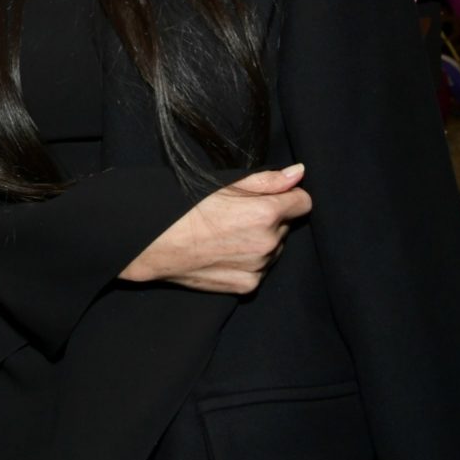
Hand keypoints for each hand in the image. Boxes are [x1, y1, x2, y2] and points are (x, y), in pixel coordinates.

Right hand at [119, 163, 311, 293]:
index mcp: (265, 213)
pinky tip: (224, 253)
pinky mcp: (247, 285)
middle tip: (236, 216)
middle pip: (285, 226)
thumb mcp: (224, 184)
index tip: (270, 197)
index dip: (287, 197)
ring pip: (273, 248)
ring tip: (226, 235)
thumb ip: (268, 180)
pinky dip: (248, 262)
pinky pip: (260, 270)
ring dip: (259, 241)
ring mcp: (259, 267)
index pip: (303, 203)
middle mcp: (268, 242)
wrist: (156, 245)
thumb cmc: (185, 209)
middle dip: (269, 219)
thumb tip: (299, 173)